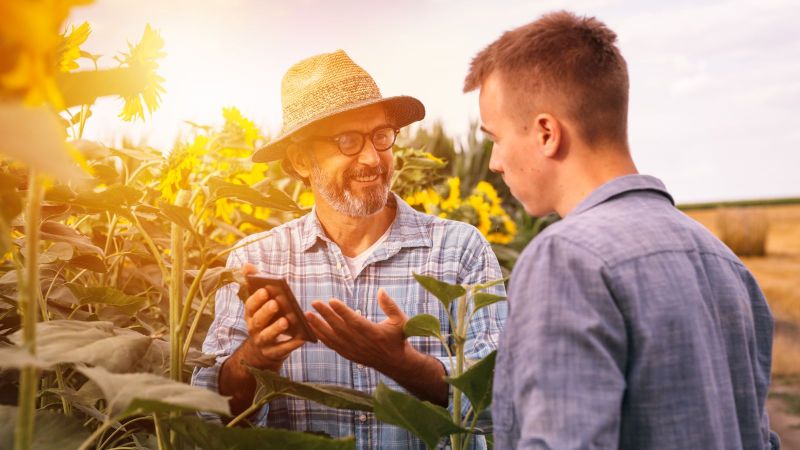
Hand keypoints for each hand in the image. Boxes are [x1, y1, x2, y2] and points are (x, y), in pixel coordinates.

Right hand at [239, 263, 304, 371]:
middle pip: (258, 321)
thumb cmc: (265, 320)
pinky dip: (291, 344)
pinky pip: (282, 350)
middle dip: (266, 312)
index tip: (265, 290)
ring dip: (276, 328)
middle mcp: (254, 329)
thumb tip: (247, 264)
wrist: (262, 351)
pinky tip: (302, 338)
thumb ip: (254, 284)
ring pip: (267, 336)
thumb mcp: (259, 304)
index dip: (256, 299)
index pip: (250, 307)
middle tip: (276, 303)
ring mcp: (263, 342)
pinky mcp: (274, 354)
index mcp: (251, 315)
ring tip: (287, 320)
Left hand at [306, 288, 424, 375]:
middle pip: (340, 328)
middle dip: (326, 315)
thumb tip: (381, 290)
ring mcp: (354, 350)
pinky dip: (322, 337)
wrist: (395, 363)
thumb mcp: (400, 321)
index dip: (342, 311)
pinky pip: (332, 345)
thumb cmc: (397, 339)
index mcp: (374, 333)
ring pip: (333, 338)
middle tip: (315, 303)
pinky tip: (313, 328)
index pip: (355, 321)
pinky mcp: (349, 355)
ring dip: (319, 326)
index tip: (331, 301)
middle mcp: (362, 343)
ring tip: (308, 315)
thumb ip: (390, 305)